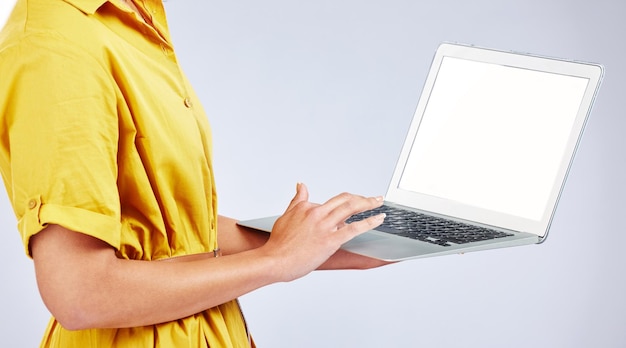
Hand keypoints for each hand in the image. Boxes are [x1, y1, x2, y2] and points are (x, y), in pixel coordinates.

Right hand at [261, 183, 384, 281]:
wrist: (275, 260)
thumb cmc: (279, 244)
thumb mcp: (286, 216)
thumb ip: (297, 200)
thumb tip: (300, 185)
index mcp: (308, 208)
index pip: (331, 201)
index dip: (345, 204)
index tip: (353, 207)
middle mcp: (317, 213)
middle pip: (345, 199)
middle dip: (362, 198)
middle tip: (374, 198)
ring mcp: (325, 226)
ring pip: (351, 208)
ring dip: (368, 203)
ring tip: (379, 203)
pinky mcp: (330, 240)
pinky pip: (354, 228)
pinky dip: (369, 222)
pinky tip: (378, 218)